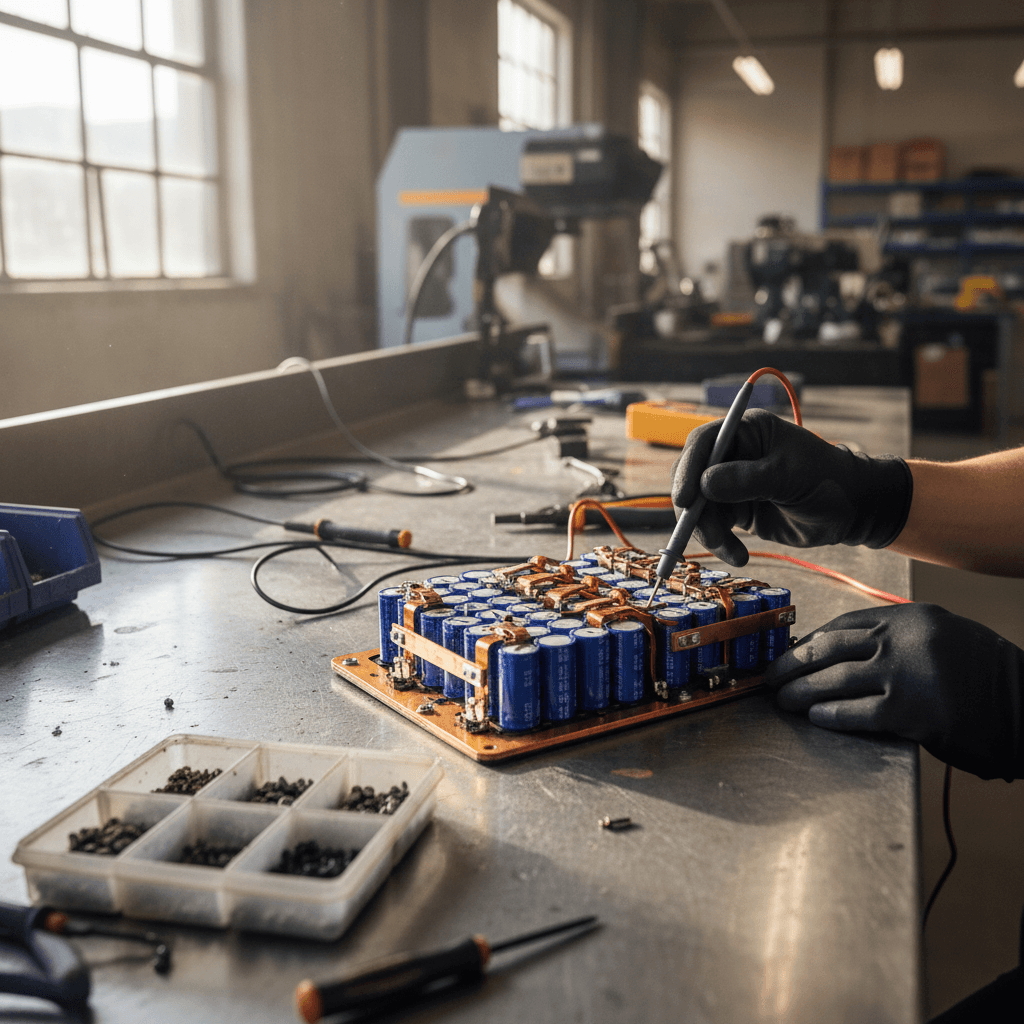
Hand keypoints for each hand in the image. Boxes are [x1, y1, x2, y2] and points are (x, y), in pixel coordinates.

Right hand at [670, 409, 912, 565]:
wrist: (852, 510)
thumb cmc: (828, 481)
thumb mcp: (788, 476)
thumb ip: (746, 479)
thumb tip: (703, 485)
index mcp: (746, 431)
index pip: (703, 443)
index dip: (687, 469)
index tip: (684, 499)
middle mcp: (734, 455)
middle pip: (692, 478)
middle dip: (694, 508)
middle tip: (703, 532)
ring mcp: (733, 483)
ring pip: (699, 507)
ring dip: (709, 532)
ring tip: (734, 551)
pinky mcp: (737, 510)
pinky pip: (714, 526)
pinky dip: (721, 543)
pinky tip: (739, 555)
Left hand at [762, 603, 1023, 780]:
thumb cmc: (984, 677)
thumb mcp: (943, 637)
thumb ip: (898, 639)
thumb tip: (842, 650)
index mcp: (910, 618)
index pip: (844, 623)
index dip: (810, 639)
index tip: (790, 651)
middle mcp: (904, 640)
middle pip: (829, 648)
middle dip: (793, 663)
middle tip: (772, 677)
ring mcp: (906, 675)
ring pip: (833, 680)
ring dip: (801, 692)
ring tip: (784, 701)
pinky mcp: (910, 713)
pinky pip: (854, 712)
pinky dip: (829, 715)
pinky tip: (816, 718)